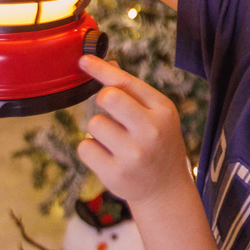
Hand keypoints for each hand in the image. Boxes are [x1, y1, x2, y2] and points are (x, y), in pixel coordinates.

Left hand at [77, 55, 190, 207]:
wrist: (166, 189)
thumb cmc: (158, 143)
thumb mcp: (157, 115)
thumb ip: (133, 91)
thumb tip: (106, 65)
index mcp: (163, 110)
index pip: (126, 82)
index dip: (101, 69)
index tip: (83, 60)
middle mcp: (151, 131)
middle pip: (108, 97)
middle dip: (102, 100)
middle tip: (112, 112)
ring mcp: (133, 155)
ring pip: (93, 123)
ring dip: (99, 130)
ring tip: (116, 142)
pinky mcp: (115, 174)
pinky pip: (84, 147)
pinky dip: (91, 150)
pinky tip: (109, 157)